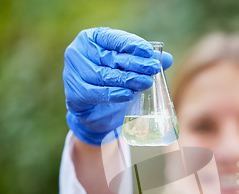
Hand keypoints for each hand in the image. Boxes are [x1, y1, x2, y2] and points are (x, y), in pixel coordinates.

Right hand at [63, 27, 172, 144]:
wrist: (95, 111)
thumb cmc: (112, 80)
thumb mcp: (128, 68)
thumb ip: (145, 61)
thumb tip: (167, 59)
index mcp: (90, 39)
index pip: (112, 38)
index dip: (131, 44)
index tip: (149, 52)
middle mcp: (77, 53)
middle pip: (109, 57)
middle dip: (134, 63)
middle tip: (153, 69)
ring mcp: (71, 73)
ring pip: (103, 75)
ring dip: (126, 80)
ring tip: (146, 83)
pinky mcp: (73, 94)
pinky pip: (95, 93)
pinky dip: (113, 94)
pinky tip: (129, 95)